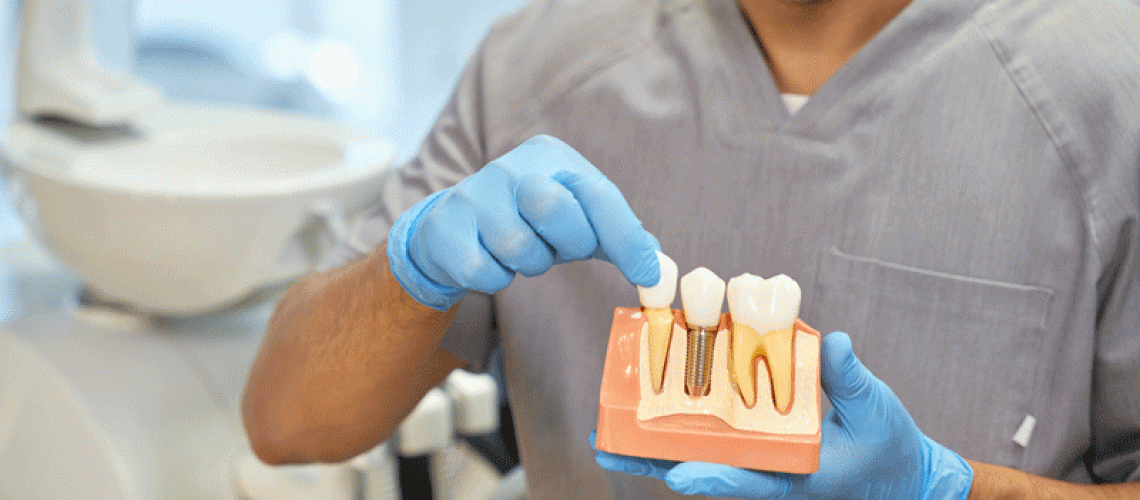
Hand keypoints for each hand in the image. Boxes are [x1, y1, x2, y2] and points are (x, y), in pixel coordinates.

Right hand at [387, 135, 659, 309]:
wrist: (451, 229)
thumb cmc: (527, 223)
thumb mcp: (575, 219)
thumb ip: (618, 236)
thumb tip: (658, 264)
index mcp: (549, 156)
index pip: (597, 192)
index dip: (625, 236)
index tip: (647, 274)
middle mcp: (509, 167)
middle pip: (555, 208)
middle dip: (567, 242)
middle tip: (558, 247)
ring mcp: (473, 195)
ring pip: (519, 247)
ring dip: (529, 264)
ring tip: (521, 251)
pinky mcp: (446, 230)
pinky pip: (486, 272)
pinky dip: (496, 278)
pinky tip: (490, 261)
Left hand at [595, 332, 973, 499]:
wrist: (899, 468)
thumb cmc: (888, 445)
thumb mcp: (875, 410)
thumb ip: (850, 379)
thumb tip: (832, 343)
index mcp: (797, 473)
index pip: (751, 479)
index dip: (715, 478)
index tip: (679, 475)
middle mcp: (769, 465)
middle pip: (704, 466)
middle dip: (655, 460)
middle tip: (606, 449)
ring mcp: (759, 452)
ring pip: (699, 450)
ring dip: (655, 440)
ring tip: (608, 432)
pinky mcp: (757, 437)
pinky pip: (713, 431)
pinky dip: (682, 417)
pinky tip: (649, 401)